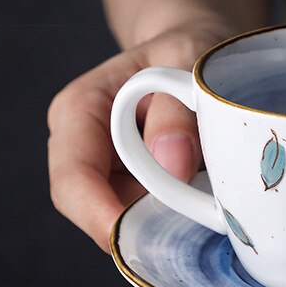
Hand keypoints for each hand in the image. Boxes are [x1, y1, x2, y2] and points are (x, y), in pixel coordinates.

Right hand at [47, 17, 236, 250]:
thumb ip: (176, 109)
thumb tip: (171, 164)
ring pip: (129, 220)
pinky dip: (181, 219)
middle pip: (97, 209)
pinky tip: (211, 206)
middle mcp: (86, 148)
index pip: (73, 177)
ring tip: (212, 207)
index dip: (100, 214)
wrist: (199, 50)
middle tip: (195, 227)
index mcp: (80, 110)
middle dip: (143, 226)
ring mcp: (112, 173)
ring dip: (167, 224)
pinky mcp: (139, 188)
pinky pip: (154, 218)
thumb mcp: (188, 59)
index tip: (143, 238)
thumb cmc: (189, 48)